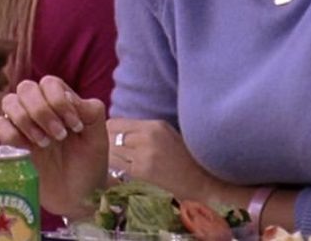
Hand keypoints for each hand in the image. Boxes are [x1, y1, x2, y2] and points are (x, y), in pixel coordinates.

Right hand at [0, 76, 107, 217]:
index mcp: (60, 99)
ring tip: (45, 143)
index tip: (75, 126)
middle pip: (26, 88)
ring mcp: (23, 124)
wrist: (78, 195)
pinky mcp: (10, 143)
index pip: (49, 83)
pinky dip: (11, 134)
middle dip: (41, 110)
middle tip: (59, 135)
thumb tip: (67, 96)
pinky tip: (28, 150)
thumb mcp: (98, 135)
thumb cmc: (89, 161)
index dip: (59, 101)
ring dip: (26, 120)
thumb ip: (90, 110)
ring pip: (9, 101)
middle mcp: (39, 107)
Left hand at [107, 118, 223, 202]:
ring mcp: (143, 157)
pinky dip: (115, 174)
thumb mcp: (167, 135)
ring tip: (118, 166)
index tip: (111, 141)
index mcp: (154, 126)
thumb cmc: (185, 160)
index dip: (110, 133)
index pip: (114, 123)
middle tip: (113, 156)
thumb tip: (117, 131)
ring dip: (110, 161)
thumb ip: (142, 130)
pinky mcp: (142, 176)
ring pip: (110, 155)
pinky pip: (117, 171)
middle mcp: (147, 138)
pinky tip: (123, 177)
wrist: (203, 186)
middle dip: (108, 147)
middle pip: (109, 138)